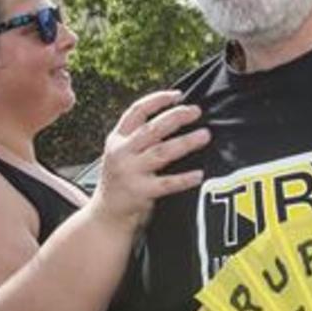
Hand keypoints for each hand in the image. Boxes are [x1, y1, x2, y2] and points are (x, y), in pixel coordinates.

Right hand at [90, 90, 209, 229]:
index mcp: (117, 139)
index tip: (179, 94)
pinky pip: (167, 183)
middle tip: (197, 111)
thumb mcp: (122, 153)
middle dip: (177, 117)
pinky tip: (199, 174)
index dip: (158, 100)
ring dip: (186, 142)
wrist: (106, 216)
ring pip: (162, 152)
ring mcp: (129, 172)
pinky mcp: (140, 193)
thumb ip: (140, 137)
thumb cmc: (122, 179)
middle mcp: (121, 153)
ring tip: (205, 135)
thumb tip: (176, 114)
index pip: (136, 111)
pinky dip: (184, 178)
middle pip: (152, 128)